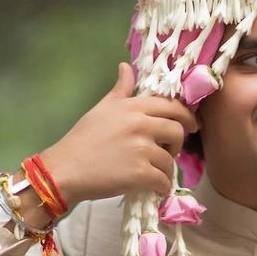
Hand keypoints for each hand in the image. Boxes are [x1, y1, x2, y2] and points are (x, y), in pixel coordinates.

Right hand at [41, 63, 197, 207]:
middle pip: (178, 130)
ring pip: (170, 160)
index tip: (190, 126)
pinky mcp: (140, 174)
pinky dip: (162, 187)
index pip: (171, 106)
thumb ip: (120, 90)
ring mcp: (142, 149)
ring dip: (167, 170)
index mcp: (133, 106)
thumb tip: (126, 66)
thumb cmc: (82, 139)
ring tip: (155, 175)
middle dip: (178, 143)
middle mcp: (141, 124)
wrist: (66, 169)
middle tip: (170, 152)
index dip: (186, 116)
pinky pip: (163, 181)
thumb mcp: (102, 108)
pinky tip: (155, 189)